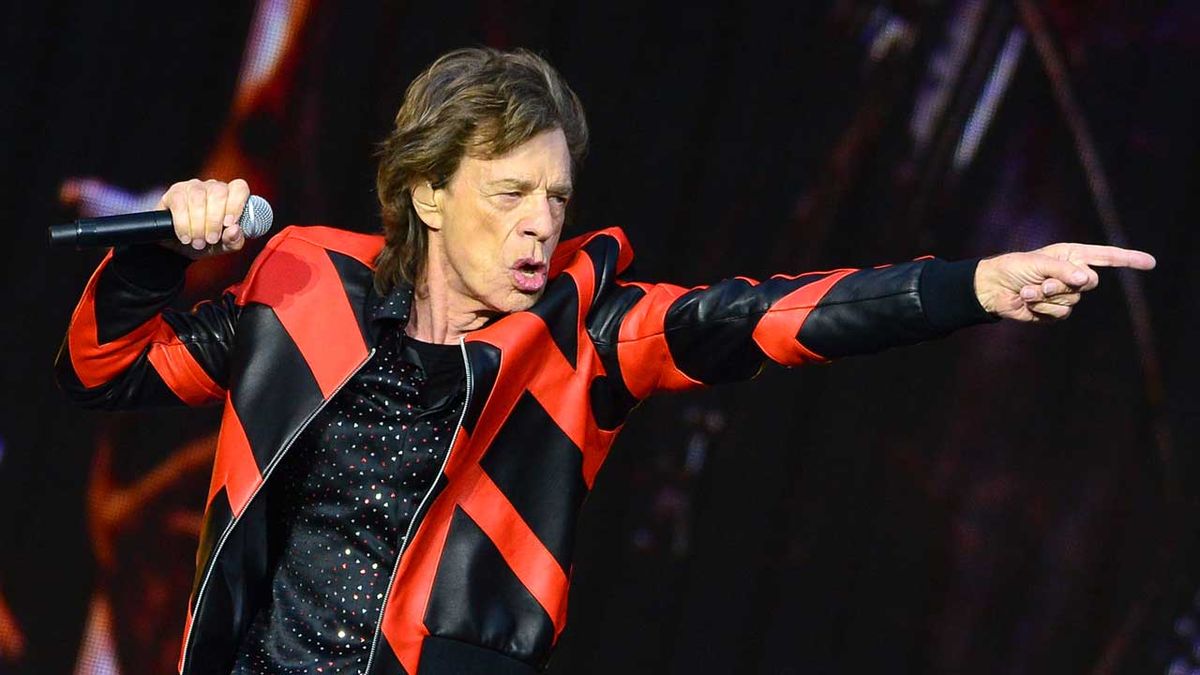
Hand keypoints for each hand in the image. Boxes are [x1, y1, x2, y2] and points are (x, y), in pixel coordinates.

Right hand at [155, 178, 250, 258]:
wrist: (182, 247)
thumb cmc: (208, 242)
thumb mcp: (225, 245)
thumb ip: (234, 240)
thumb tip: (235, 229)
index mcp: (230, 196)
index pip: (239, 188)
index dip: (236, 204)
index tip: (229, 224)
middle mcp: (212, 187)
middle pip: (218, 192)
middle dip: (214, 219)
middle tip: (211, 239)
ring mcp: (193, 187)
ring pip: (198, 197)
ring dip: (198, 223)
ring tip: (198, 242)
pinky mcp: (174, 193)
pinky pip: (179, 202)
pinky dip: (183, 223)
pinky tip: (185, 236)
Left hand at [974, 243, 1155, 321]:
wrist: (993, 289)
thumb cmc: (1014, 268)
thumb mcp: (1037, 263)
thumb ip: (1062, 270)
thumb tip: (1086, 279)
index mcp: (1072, 256)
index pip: (1106, 257)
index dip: (1129, 259)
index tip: (1150, 262)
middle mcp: (1072, 274)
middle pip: (1090, 283)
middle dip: (1065, 283)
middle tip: (1043, 282)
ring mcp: (1065, 294)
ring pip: (1073, 300)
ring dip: (1048, 297)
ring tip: (1028, 291)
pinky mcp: (1055, 312)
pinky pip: (1060, 313)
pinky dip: (1042, 308)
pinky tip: (1027, 302)